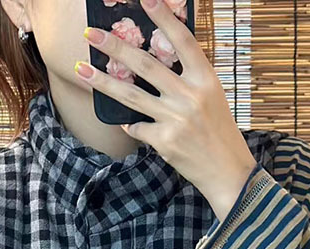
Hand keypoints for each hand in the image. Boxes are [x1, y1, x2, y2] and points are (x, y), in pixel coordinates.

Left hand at [75, 0, 257, 222]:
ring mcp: (175, 119)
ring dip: (102, 82)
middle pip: (146, 65)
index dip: (163, 17)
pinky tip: (127, 123)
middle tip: (91, 34)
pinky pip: (137, 127)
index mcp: (206, 79)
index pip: (182, 40)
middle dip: (115, 47)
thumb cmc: (219, 132)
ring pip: (131, 96)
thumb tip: (156, 63)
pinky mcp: (164, 141)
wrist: (227, 172)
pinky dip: (130, 124)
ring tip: (81, 70)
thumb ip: (188, 79)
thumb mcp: (213, 97)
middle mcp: (190, 96)